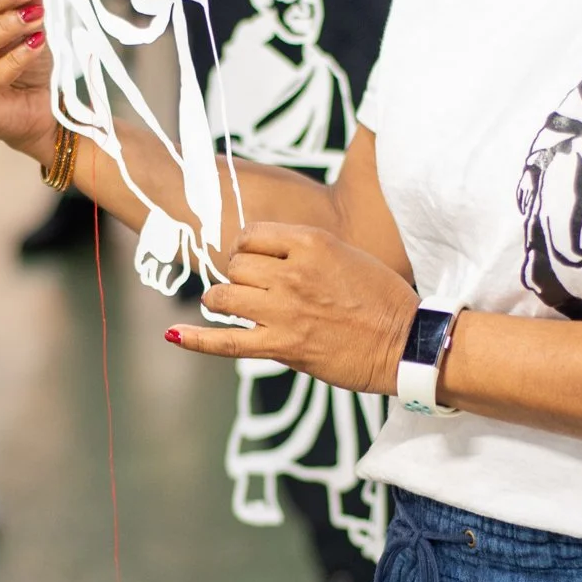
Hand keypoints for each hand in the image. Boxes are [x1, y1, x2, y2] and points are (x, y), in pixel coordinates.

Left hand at [168, 224, 418, 395]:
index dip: (245, 249)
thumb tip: (268, 255)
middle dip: (237, 277)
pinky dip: (196, 339)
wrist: (407, 343)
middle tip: (250, 290)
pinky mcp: (282, 346)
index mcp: (311, 242)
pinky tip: (174, 336)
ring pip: (224, 297)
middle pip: (235, 266)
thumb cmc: (383, 299)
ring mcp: (285, 310)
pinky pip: (226, 341)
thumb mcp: (346, 255)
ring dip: (221, 302)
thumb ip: (306, 251)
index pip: (250, 235)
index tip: (251, 261)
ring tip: (229, 308)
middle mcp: (292, 272)